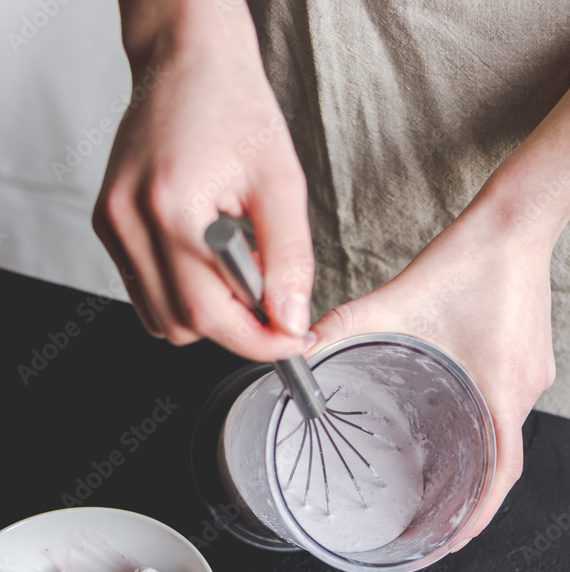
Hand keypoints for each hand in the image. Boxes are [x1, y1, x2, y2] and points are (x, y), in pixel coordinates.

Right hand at [93, 1, 313, 359]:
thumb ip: (290, 259)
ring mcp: (113, 225)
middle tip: (272, 301)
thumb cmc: (235, 109)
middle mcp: (131, 221)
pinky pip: (146, 294)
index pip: (212, 315)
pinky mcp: (108, 225)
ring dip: (208, 316)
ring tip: (238, 273)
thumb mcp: (281, 183)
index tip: (292, 340)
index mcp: (173, 209)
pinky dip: (182, 296)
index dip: (259, 340)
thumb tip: (291, 320)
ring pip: (161, 319)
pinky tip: (208, 264)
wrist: (188, 63)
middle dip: (237, 329)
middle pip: (185, 325)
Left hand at [311, 194, 556, 547]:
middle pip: (502, 463)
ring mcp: (533, 376)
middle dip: (470, 499)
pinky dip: (483, 429)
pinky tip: (455, 426)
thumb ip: (346, 326)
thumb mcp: (399, 299)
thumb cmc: (471, 260)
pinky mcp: (531, 361)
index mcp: (500, 388)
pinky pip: (507, 409)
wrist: (518, 220)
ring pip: (505, 436)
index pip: (500, 474)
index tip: (451, 542)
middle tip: (434, 523)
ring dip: (477, 463)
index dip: (477, 516)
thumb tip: (303, 350)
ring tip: (443, 484)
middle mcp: (524, 390)